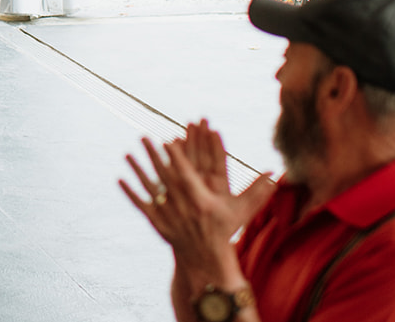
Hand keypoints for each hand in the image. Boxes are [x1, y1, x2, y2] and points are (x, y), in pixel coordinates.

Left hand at [119, 133, 273, 284]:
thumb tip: (275, 175)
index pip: (187, 175)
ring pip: (150, 188)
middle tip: (144, 135)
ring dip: (138, 170)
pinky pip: (141, 205)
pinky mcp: (157, 222)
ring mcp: (168, 214)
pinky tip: (119, 179)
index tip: (169, 140)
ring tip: (128, 152)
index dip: (178, 158)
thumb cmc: (224, 231)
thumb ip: (257, 192)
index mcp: (201, 200)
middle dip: (154, 156)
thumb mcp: (241, 212)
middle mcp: (182, 206)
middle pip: (165, 176)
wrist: (206, 258)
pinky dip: (130, 193)